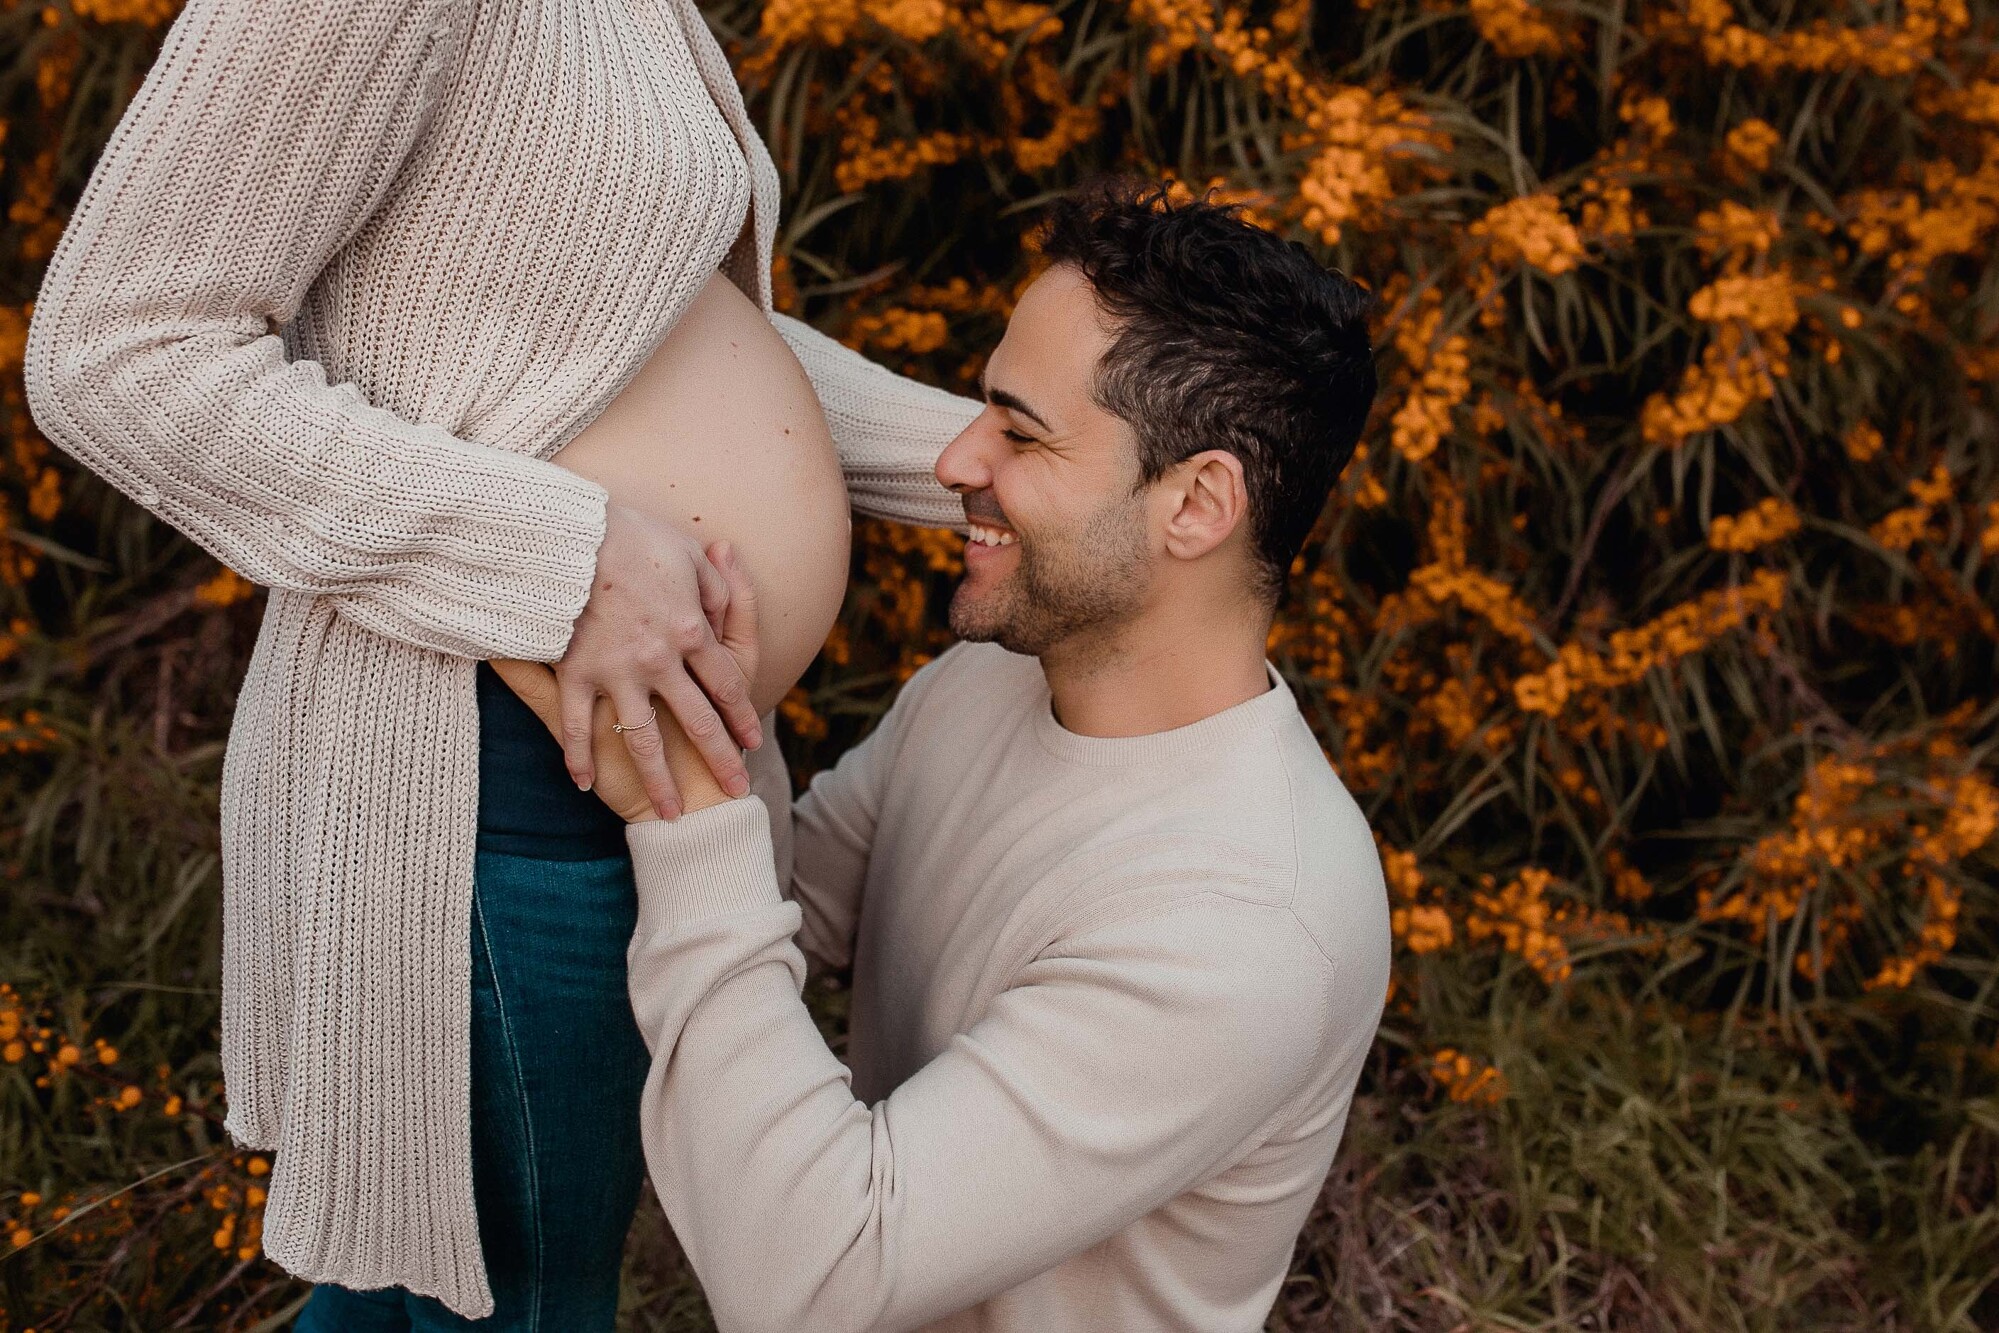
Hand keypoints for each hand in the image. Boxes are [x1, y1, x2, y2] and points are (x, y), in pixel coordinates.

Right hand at [556, 504, 762, 818]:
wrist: (573, 532)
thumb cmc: (635, 536)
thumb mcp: (691, 555)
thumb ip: (719, 590)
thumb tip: (725, 617)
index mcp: (692, 630)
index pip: (726, 685)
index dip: (740, 716)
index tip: (750, 742)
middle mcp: (659, 660)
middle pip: (698, 722)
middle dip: (719, 761)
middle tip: (734, 795)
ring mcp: (615, 672)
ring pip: (643, 739)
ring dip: (658, 780)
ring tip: (670, 814)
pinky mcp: (574, 673)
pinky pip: (575, 725)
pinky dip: (578, 756)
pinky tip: (584, 783)